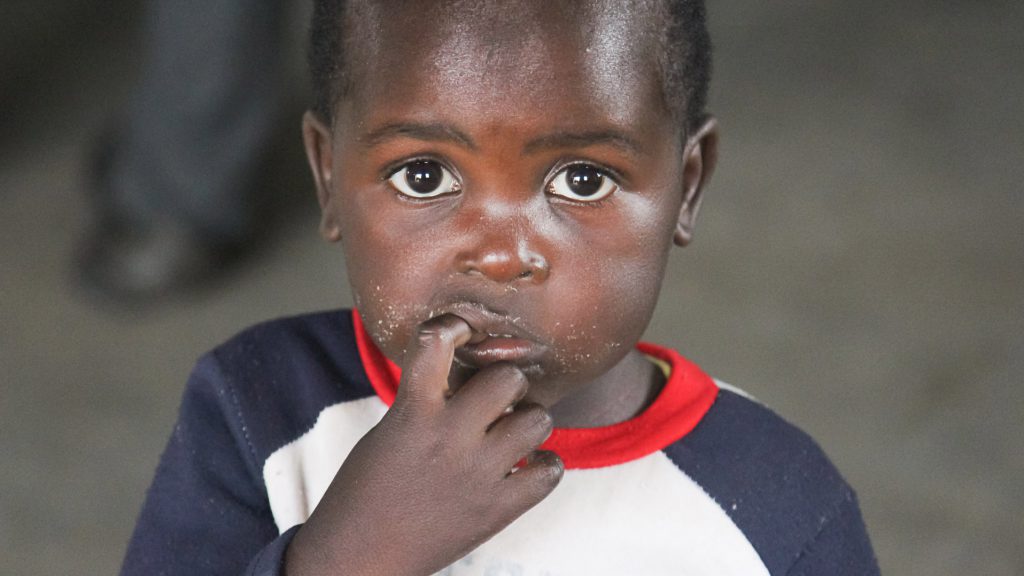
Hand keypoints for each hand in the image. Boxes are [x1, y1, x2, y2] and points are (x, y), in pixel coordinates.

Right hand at [284, 314, 563, 575]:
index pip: (437, 342)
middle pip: (508, 378)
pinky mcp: (496, 509)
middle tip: (495, 400)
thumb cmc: (367, 490)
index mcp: (413, 412)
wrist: (358, 558)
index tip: (459, 332)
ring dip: (528, 421)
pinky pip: (550, 471)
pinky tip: (527, 468)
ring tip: (512, 434)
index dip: (453, 328)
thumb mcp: (388, 431)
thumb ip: (426, 400)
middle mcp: (449, 436)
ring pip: (539, 419)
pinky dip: (545, 466)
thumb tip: (471, 375)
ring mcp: (477, 473)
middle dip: (506, 384)